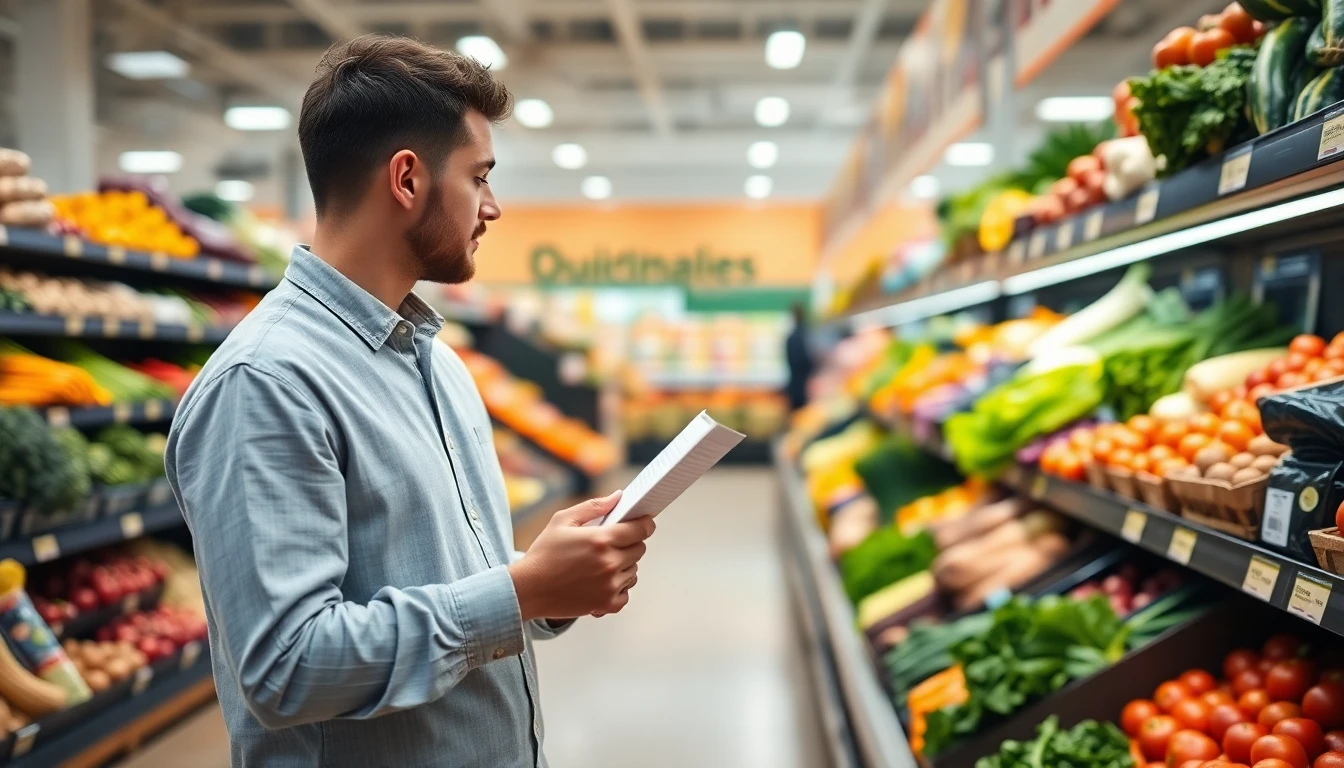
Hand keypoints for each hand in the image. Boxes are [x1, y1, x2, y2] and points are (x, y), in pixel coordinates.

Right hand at [507, 491, 654, 620]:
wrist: (527, 590)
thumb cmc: (543, 554)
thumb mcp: (562, 521)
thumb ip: (594, 506)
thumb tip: (618, 496)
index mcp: (601, 540)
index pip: (640, 530)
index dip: (645, 524)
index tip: (643, 523)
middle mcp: (609, 563)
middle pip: (639, 549)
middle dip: (630, 543)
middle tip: (611, 543)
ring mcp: (609, 586)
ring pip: (633, 571)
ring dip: (623, 565)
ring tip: (600, 563)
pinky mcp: (606, 604)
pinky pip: (626, 593)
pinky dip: (618, 587)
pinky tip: (601, 581)